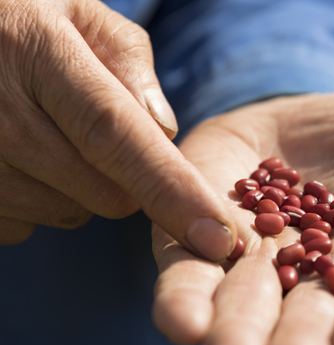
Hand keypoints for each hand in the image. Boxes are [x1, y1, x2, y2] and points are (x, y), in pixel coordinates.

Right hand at [0, 0, 234, 260]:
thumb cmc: (23, 24)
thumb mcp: (79, 15)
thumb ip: (129, 62)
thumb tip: (163, 130)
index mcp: (39, 54)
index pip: (117, 136)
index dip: (170, 190)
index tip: (215, 237)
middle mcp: (0, 115)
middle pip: (106, 194)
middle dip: (127, 179)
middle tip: (96, 133)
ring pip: (69, 214)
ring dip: (77, 189)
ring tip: (45, 135)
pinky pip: (25, 225)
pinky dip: (38, 200)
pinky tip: (17, 158)